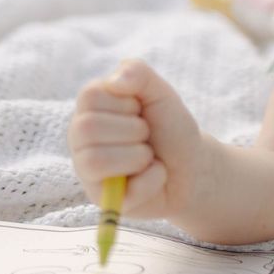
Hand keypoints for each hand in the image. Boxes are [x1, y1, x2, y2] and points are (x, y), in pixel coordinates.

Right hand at [68, 59, 204, 220]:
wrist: (193, 167)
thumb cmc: (170, 128)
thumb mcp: (160, 93)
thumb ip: (138, 74)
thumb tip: (114, 82)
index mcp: (90, 109)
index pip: (90, 97)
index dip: (126, 103)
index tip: (140, 110)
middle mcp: (81, 139)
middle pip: (88, 129)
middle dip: (134, 130)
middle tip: (146, 135)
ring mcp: (88, 171)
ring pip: (97, 160)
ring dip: (139, 156)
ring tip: (148, 157)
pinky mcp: (102, 200)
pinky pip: (122, 190)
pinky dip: (152, 179)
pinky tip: (153, 176)